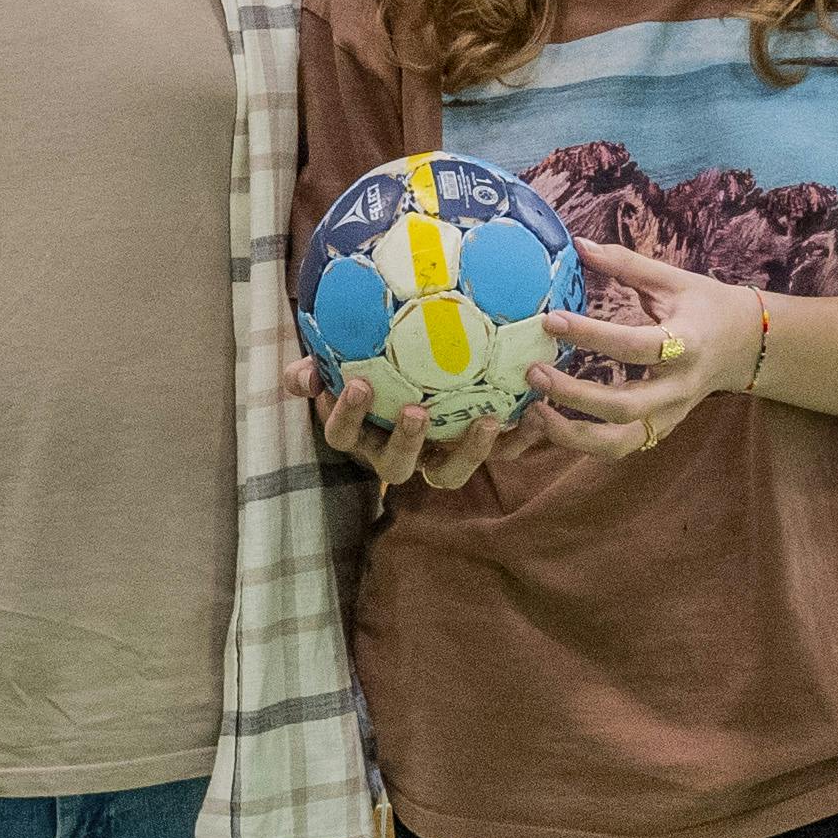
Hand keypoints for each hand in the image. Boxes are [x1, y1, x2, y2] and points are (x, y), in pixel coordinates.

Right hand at [290, 330, 505, 498]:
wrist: (420, 371)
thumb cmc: (368, 368)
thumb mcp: (335, 366)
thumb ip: (314, 371)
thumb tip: (300, 377)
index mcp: (362, 435)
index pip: (342, 436)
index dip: (346, 416)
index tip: (356, 384)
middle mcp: (397, 454)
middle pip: (397, 466)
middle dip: (406, 442)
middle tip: (416, 411)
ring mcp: (438, 457)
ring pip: (450, 472)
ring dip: (469, 451)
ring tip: (487, 420)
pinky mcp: (477, 452)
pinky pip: (500, 455)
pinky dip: (521, 438)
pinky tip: (537, 410)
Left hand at [520, 241, 768, 466]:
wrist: (745, 345)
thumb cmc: (704, 306)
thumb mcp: (671, 280)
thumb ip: (625, 264)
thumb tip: (577, 245)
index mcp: (687, 344)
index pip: (635, 346)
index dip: (591, 335)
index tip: (552, 320)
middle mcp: (679, 387)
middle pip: (624, 406)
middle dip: (573, 394)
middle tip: (533, 370)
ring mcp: (670, 415)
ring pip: (619, 441)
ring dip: (572, 433)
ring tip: (533, 410)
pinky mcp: (660, 429)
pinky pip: (618, 446)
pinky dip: (582, 442)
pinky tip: (551, 421)